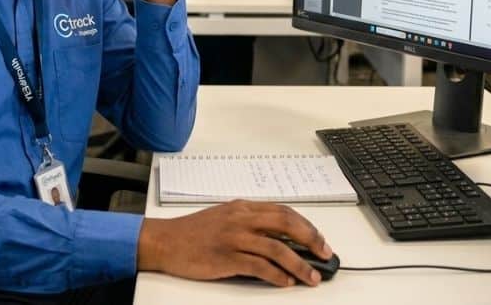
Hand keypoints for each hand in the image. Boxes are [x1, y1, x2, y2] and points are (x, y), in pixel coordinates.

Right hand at [138, 200, 332, 286]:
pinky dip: (277, 276)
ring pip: (277, 248)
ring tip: (311, 277)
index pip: (284, 211)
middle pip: (286, 224)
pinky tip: (286, 282)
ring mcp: (234, 238)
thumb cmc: (193, 232)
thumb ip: (250, 223)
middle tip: (325, 254)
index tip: (320, 240)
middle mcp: (241, 219)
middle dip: (311, 240)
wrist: (165, 241)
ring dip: (299, 264)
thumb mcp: (225, 218)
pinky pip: (259, 267)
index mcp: (243, 207)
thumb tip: (280, 239)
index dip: (306, 226)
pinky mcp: (226, 258)